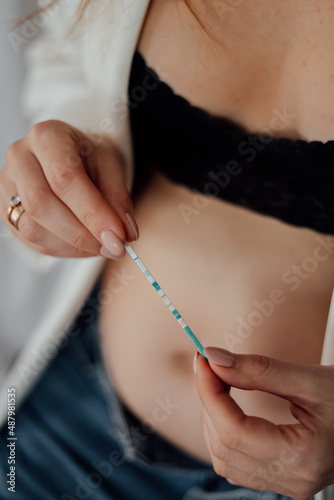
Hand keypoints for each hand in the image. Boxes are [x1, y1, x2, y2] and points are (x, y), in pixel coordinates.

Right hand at [0, 120, 138, 257]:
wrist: (71, 156)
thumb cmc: (90, 158)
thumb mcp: (112, 168)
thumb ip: (118, 200)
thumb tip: (125, 233)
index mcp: (47, 136)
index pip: (65, 178)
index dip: (93, 213)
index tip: (118, 238)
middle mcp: (20, 157)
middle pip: (42, 204)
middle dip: (82, 234)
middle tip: (114, 248)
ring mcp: (7, 185)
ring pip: (33, 228)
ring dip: (73, 246)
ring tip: (101, 245)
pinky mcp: (5, 210)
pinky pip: (30, 241)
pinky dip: (63, 249)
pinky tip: (83, 245)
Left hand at [195, 348, 333, 498]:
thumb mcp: (308, 379)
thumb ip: (258, 369)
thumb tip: (214, 358)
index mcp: (302, 458)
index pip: (233, 431)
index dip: (209, 392)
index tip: (203, 361)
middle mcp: (292, 480)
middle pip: (224, 446)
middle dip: (209, 402)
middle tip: (211, 366)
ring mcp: (286, 484)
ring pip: (224, 459)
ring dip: (213, 418)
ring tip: (220, 384)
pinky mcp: (281, 479)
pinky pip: (236, 464)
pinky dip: (223, 433)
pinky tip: (228, 409)